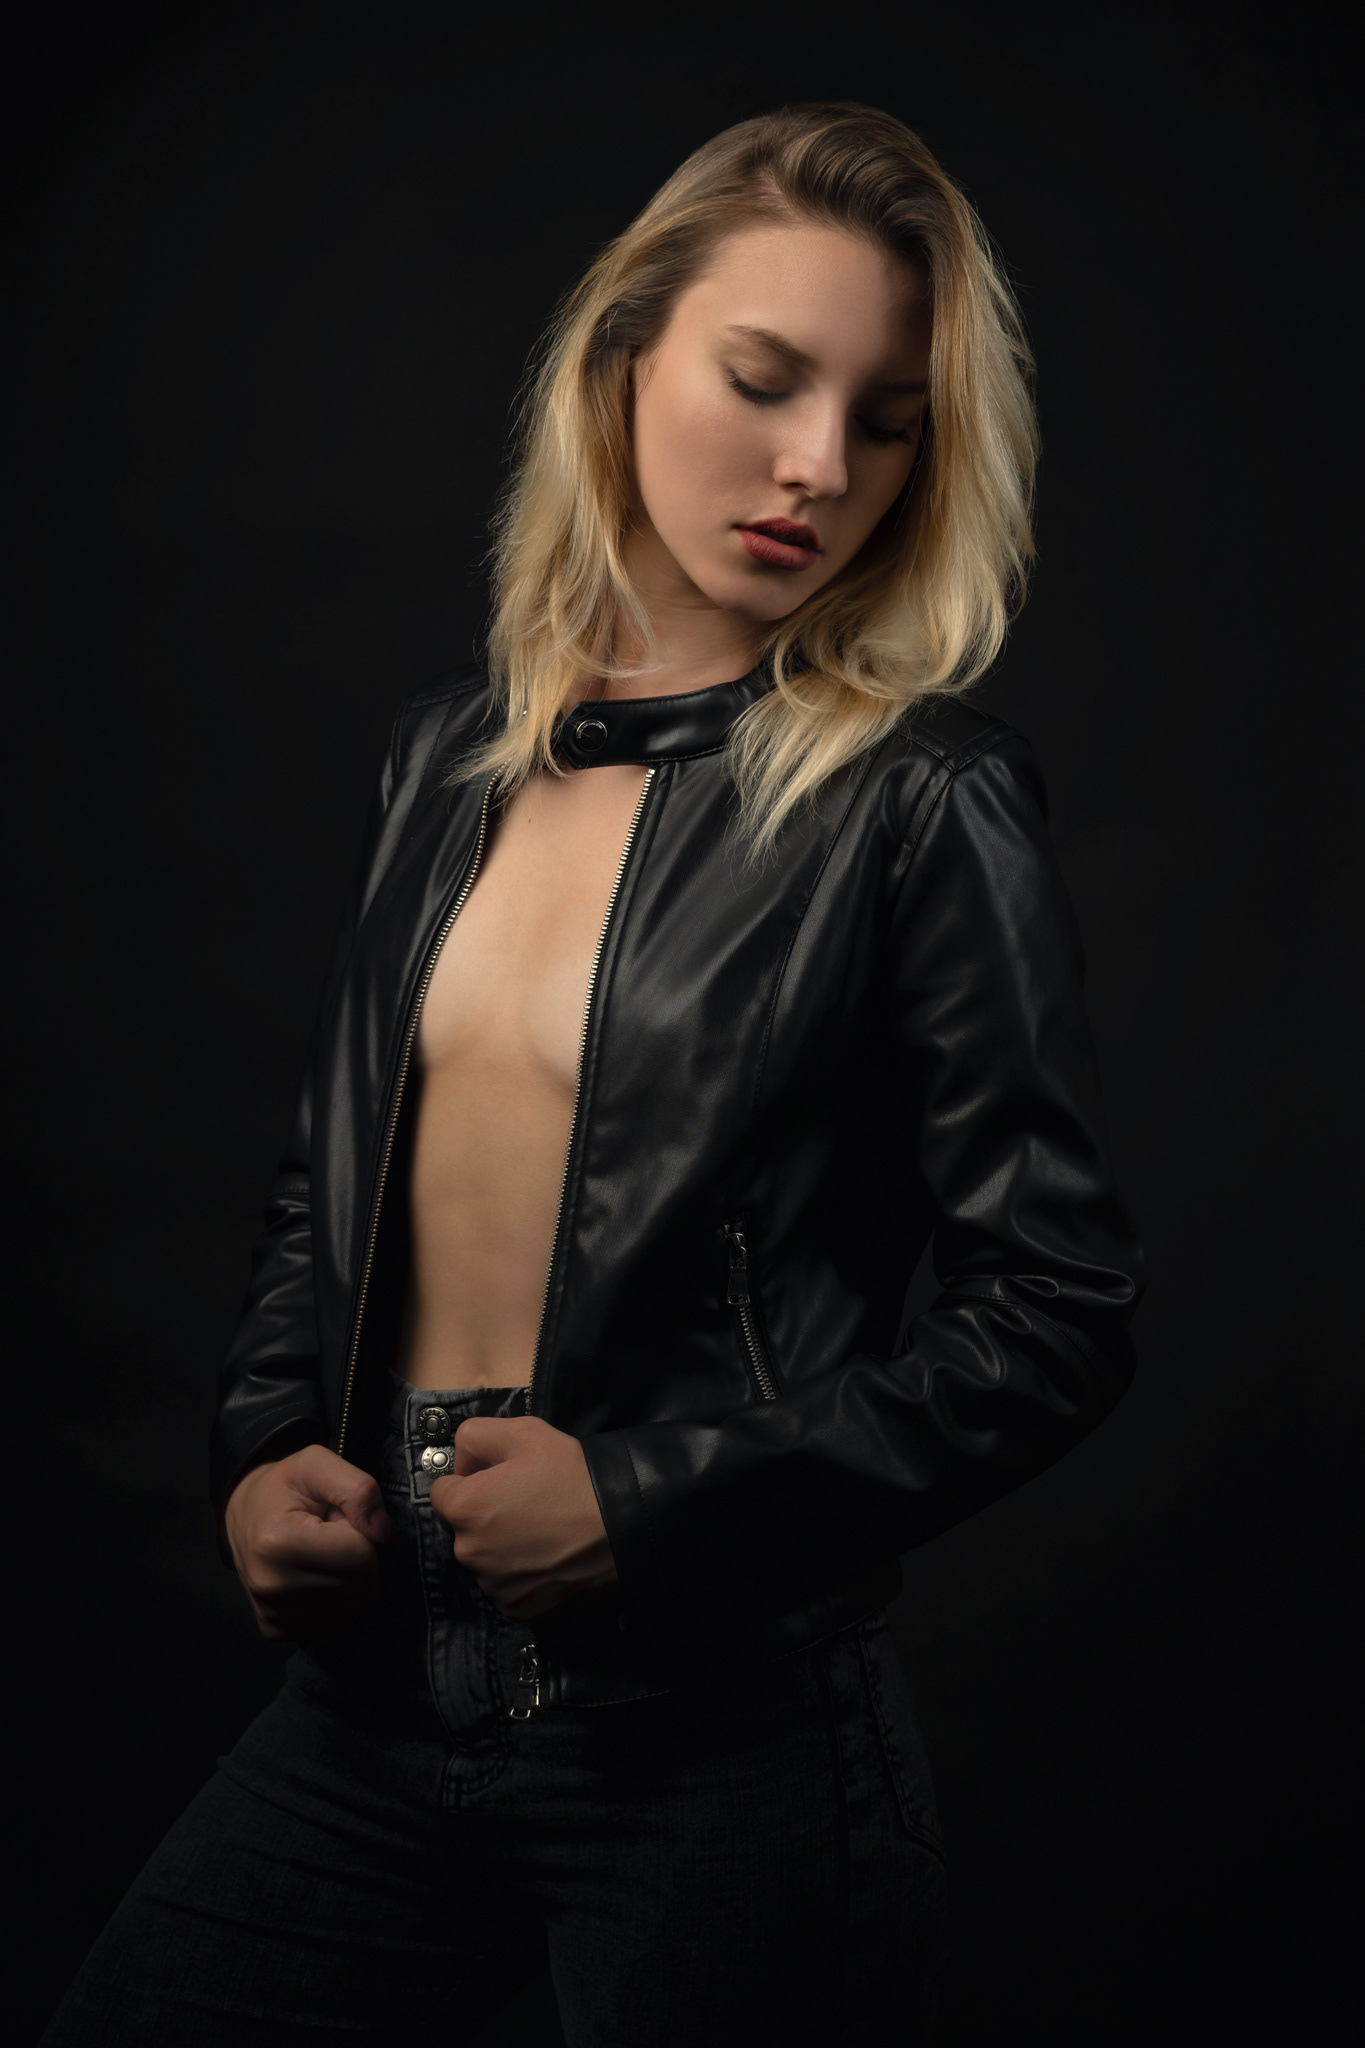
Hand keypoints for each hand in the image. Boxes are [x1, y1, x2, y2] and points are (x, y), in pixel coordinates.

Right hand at [224, 1444, 391, 1640]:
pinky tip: (317, 1575)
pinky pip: (337, 1623)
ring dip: (351, 1577)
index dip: (360, 1530)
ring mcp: (272, 1613)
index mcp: (278, 1543)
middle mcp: (271, 1586)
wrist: (245, 1515)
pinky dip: (339, 1599)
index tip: (336, 1519)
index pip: (360, 1554)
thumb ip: (358, 1489)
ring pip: (353, 1606)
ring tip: (323, 1553)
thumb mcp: (317, 1464)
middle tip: (330, 1535)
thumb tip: (383, 1533)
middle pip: (359, 1584)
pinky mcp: (276, 1629)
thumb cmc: (284, 1488)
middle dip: (357, 1555)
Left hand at [428, 1417, 616, 1621]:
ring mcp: (493, 1587)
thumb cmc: (574, 1477)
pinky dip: (523, 1574)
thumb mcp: (525, 1432)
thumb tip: (461, 1458)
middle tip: (529, 1504)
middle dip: (487, 1515)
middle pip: (465, 1528)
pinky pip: (508, 1586)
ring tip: (544, 1532)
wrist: (624, 1525)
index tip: (501, 1479)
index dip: (471, 1479)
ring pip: (487, 1559)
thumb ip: (477, 1434)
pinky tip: (550, 1557)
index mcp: (464, 1509)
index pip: (443, 1491)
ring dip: (504, 1547)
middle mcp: (469, 1553)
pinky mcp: (517, 1610)